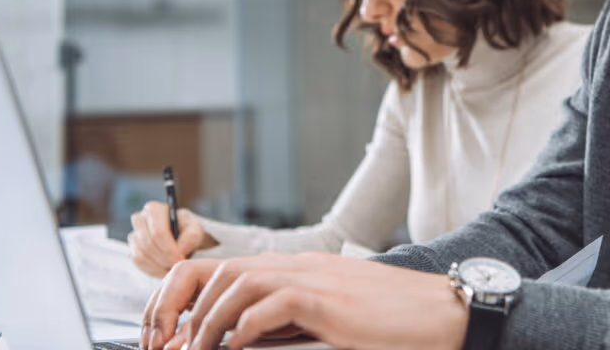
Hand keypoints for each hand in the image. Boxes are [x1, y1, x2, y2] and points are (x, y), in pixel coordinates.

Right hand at [129, 201, 217, 277]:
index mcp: (154, 210)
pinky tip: (164, 271)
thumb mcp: (196, 230)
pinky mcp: (133, 250)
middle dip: (164, 259)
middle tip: (177, 267)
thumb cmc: (189, 231)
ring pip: (141, 255)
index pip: (157, 232)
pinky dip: (152, 270)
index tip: (180, 259)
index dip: (168, 249)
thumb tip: (179, 250)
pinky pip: (138, 263)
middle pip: (148, 244)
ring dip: (158, 266)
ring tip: (173, 269)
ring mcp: (134, 235)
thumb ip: (190, 237)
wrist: (185, 238)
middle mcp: (140, 220)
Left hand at [141, 253, 468, 349]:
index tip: (167, 335)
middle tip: (166, 347)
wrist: (444, 314)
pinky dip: (244, 326)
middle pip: (217, 270)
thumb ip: (289, 326)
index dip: (183, 298)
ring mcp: (315, 279)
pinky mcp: (329, 299)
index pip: (222, 269)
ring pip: (236, 283)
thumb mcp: (330, 322)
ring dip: (206, 323)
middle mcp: (299, 267)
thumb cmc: (393, 324)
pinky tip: (236, 346)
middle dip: (178, 310)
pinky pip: (272, 303)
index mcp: (297, 270)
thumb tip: (243, 343)